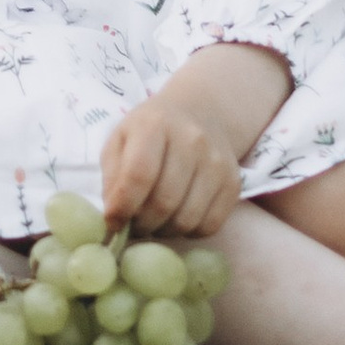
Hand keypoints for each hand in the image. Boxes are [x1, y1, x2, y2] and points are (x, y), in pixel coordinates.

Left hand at [99, 43, 289, 238]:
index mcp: (155, 124)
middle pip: (164, 202)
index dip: (123, 205)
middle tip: (134, 224)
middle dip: (142, 224)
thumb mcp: (121, 139)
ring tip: (154, 220)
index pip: (139, 174)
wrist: (199, 112)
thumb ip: (112, 176)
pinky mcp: (232, 183)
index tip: (113, 220)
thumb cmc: (151, 130)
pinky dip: (189, 231)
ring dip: (164, 230)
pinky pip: (209, 226)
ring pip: (187, 219)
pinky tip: (178, 217)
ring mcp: (216, 162)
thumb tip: (113, 218)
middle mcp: (191, 140)